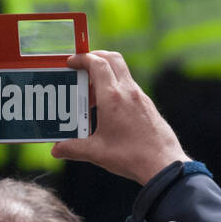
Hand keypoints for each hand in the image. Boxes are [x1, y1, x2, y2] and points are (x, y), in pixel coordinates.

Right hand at [51, 50, 187, 184]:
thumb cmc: (131, 156)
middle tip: (81, 67)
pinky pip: (129, 87)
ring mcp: (140, 97)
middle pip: (112, 58)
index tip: (70, 62)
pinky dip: (116, 87)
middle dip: (95, 57)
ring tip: (91, 94)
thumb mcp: (97, 152)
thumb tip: (56, 150)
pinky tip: (108, 108)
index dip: (82, 58)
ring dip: (106, 74)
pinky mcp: (147, 105)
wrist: (164, 164)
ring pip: (122, 72)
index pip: (97, 63)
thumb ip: (73, 148)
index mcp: (113, 97)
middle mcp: (128, 91)